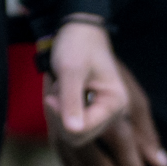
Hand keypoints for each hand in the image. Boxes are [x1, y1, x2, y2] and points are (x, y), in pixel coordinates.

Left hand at [43, 19, 130, 143]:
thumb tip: (73, 131)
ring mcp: (102, 112)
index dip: (63, 117)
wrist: (78, 30)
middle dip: (61, 116)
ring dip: (60, 113)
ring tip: (62, 90)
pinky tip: (62, 93)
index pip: (85, 129)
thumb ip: (71, 101)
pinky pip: (72, 123)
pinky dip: (61, 111)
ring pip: (74, 132)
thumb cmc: (77, 45)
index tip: (50, 98)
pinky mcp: (92, 111)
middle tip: (55, 93)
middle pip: (80, 135)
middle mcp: (113, 112)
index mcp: (115, 103)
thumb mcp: (71, 71)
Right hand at [54, 57, 166, 165]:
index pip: (123, 154)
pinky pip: (64, 157)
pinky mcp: (52, 123)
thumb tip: (161, 164)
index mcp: (107, 110)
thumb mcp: (129, 91)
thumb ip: (143, 130)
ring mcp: (62, 123)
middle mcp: (82, 120)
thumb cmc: (97, 57)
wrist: (68, 34)